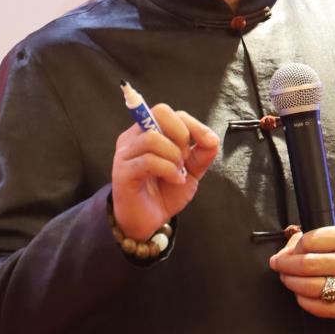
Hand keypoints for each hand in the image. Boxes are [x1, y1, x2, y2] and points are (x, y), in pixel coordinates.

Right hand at [110, 102, 219, 238]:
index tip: (208, 142)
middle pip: (159, 113)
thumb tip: (212, 138)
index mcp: (146, 132)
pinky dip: (169, 170)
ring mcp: (125, 154)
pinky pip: (148, 161)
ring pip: (153, 138)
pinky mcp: (122, 173)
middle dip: (182, 134)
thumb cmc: (165, 191)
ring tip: (178, 172)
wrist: (149, 221)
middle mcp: (132, 138)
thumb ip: (202, 153)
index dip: (192, 124)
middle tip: (185, 158)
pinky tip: (175, 180)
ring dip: (174, 156)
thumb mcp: (191, 170)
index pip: (168, 112)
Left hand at [268, 225, 334, 322]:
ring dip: (291, 283)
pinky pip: (318, 307)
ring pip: (310, 287)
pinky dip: (303, 300)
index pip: (311, 240)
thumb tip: (287, 250)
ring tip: (288, 279)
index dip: (293, 247)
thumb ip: (319, 240)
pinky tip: (302, 295)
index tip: (287, 252)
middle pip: (307, 264)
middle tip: (278, 265)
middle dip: (285, 265)